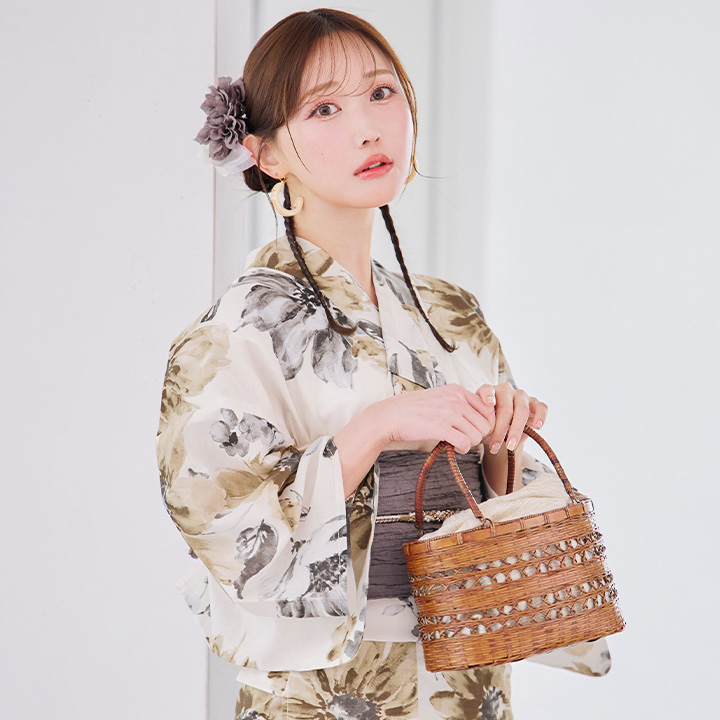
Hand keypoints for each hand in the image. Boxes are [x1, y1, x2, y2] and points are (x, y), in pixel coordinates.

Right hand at [381, 384, 496, 453]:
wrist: (392, 415)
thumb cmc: (416, 410)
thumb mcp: (441, 397)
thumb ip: (460, 403)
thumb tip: (482, 420)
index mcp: (457, 390)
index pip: (488, 409)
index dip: (485, 424)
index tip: (476, 431)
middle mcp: (456, 399)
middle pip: (485, 424)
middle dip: (478, 435)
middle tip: (466, 439)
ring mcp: (449, 412)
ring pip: (477, 435)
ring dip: (470, 443)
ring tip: (457, 442)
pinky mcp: (441, 427)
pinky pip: (465, 443)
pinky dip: (462, 449)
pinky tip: (454, 447)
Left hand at [475, 382, 547, 454]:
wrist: (504, 429)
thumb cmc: (489, 425)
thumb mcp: (482, 425)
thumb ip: (482, 425)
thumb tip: (483, 435)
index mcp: (489, 392)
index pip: (487, 390)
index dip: (488, 396)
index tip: (489, 404)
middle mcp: (505, 390)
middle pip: (505, 408)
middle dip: (500, 430)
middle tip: (495, 446)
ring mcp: (521, 395)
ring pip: (522, 409)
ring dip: (516, 429)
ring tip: (511, 445)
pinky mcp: (535, 403)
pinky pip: (541, 407)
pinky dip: (540, 416)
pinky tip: (537, 427)